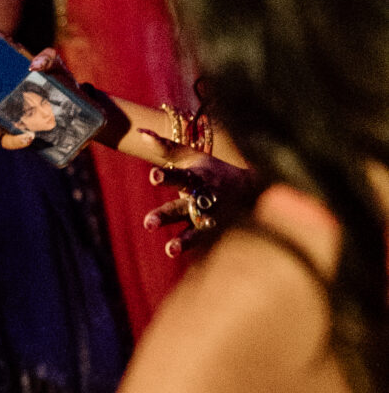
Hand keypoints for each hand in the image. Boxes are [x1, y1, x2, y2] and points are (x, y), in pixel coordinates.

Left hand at [145, 158, 259, 255]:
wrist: (253, 188)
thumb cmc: (213, 170)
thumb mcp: (192, 157)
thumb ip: (166, 148)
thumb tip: (140, 135)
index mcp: (197, 178)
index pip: (180, 176)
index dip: (167, 177)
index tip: (153, 176)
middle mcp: (203, 198)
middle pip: (182, 207)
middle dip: (166, 214)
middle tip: (147, 223)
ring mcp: (211, 218)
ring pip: (196, 230)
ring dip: (184, 240)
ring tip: (170, 249)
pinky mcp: (215, 234)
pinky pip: (205, 243)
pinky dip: (196, 249)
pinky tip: (180, 256)